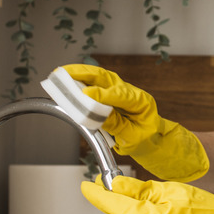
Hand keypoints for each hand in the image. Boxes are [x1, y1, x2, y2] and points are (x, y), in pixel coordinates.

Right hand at [63, 64, 208, 182]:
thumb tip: (98, 114)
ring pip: (100, 78)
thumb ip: (117, 126)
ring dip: (80, 74)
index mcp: (142, 102)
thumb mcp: (134, 138)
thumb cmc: (146, 140)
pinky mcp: (111, 95)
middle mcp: (130, 92)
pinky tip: (66, 80)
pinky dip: (80, 81)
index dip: (103, 94)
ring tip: (61, 73)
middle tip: (65, 73)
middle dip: (85, 74)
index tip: (86, 95)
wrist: (153, 140)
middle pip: (107, 78)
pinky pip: (95, 85)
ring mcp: (120, 92)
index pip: (121, 95)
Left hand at [81, 176, 213, 213]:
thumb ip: (135, 189)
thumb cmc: (203, 213)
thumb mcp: (167, 190)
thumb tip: (114, 184)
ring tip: (160, 202)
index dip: (94, 189)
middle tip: (142, 186)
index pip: (106, 202)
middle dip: (120, 197)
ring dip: (132, 209)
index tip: (87, 183)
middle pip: (114, 212)